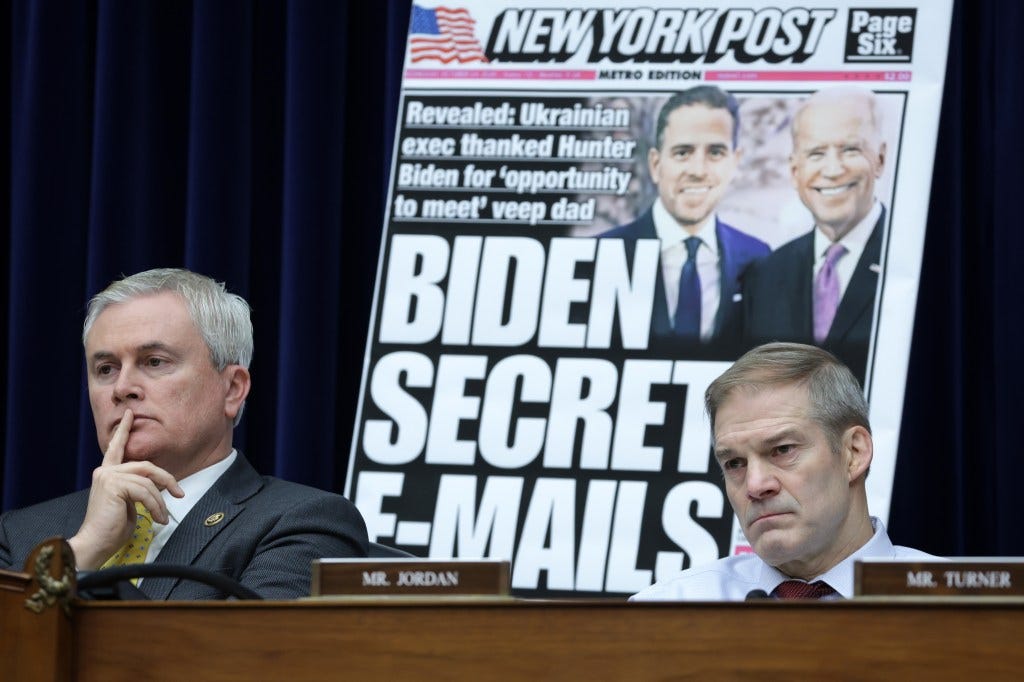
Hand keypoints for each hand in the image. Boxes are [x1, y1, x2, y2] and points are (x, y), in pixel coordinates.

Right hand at [68, 410, 184, 568]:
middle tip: (179, 494)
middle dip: (167, 479)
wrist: (95, 544)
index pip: (117, 448)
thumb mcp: (129, 505)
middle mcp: (105, 472)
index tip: (129, 414)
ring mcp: (108, 477)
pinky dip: (156, 507)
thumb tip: (156, 486)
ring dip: (160, 503)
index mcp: (107, 474)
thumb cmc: (111, 529)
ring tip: (162, 518)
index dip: (124, 431)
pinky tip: (157, 519)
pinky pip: (145, 492)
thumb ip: (137, 490)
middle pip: (146, 466)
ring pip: (149, 482)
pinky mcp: (114, 485)